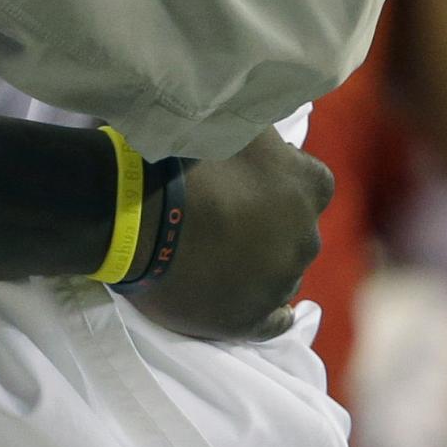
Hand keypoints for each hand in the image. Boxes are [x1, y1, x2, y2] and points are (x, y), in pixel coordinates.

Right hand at [128, 130, 333, 341]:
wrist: (135, 216)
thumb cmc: (182, 160)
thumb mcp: (230, 124)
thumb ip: (263, 131)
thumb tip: (274, 132)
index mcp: (307, 187)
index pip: (310, 181)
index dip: (280, 179)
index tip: (247, 177)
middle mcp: (306, 238)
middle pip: (295, 229)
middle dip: (270, 222)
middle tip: (224, 212)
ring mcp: (280, 283)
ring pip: (280, 272)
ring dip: (258, 261)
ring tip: (213, 251)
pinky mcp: (253, 320)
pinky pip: (272, 321)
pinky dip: (263, 310)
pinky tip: (241, 297)